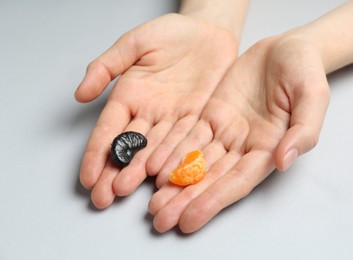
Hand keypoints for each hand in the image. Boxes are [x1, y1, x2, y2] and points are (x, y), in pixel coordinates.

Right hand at [75, 14, 237, 208]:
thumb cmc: (171, 33)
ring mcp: (172, 120)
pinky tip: (163, 177)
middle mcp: (149, 114)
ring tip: (126, 191)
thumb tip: (80, 94)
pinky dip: (174, 160)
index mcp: (129, 97)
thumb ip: (107, 66)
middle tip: (103, 197)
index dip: (97, 154)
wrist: (209, 32)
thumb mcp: (134, 43)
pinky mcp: (197, 120)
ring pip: (155, 150)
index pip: (109, 130)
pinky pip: (185, 142)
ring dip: (140, 172)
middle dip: (115, 173)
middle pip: (129, 148)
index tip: (87, 178)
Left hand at [148, 35, 329, 232]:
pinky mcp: (212, 115)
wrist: (286, 48)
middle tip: (160, 220)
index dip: (213, 201)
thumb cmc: (305, 70)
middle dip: (185, 200)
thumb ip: (303, 130)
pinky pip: (189, 136)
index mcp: (269, 147)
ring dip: (174, 183)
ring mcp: (226, 131)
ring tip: (152, 203)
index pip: (237, 181)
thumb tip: (283, 161)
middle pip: (211, 178)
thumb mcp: (313, 96)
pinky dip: (172, 152)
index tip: (190, 220)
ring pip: (196, 161)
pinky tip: (154, 167)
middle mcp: (244, 145)